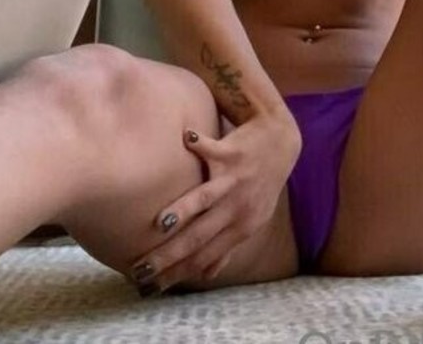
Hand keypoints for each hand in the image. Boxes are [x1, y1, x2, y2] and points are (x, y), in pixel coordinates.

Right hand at [129, 112, 301, 291]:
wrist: (282, 141)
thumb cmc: (262, 184)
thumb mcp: (253, 219)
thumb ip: (228, 246)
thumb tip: (206, 275)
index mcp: (241, 227)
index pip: (204, 257)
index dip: (178, 273)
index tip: (151, 285)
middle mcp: (238, 207)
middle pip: (198, 236)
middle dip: (168, 255)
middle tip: (140, 268)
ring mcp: (235, 179)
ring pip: (205, 199)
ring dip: (183, 211)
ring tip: (160, 223)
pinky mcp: (232, 152)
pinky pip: (213, 148)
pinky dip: (199, 143)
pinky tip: (185, 138)